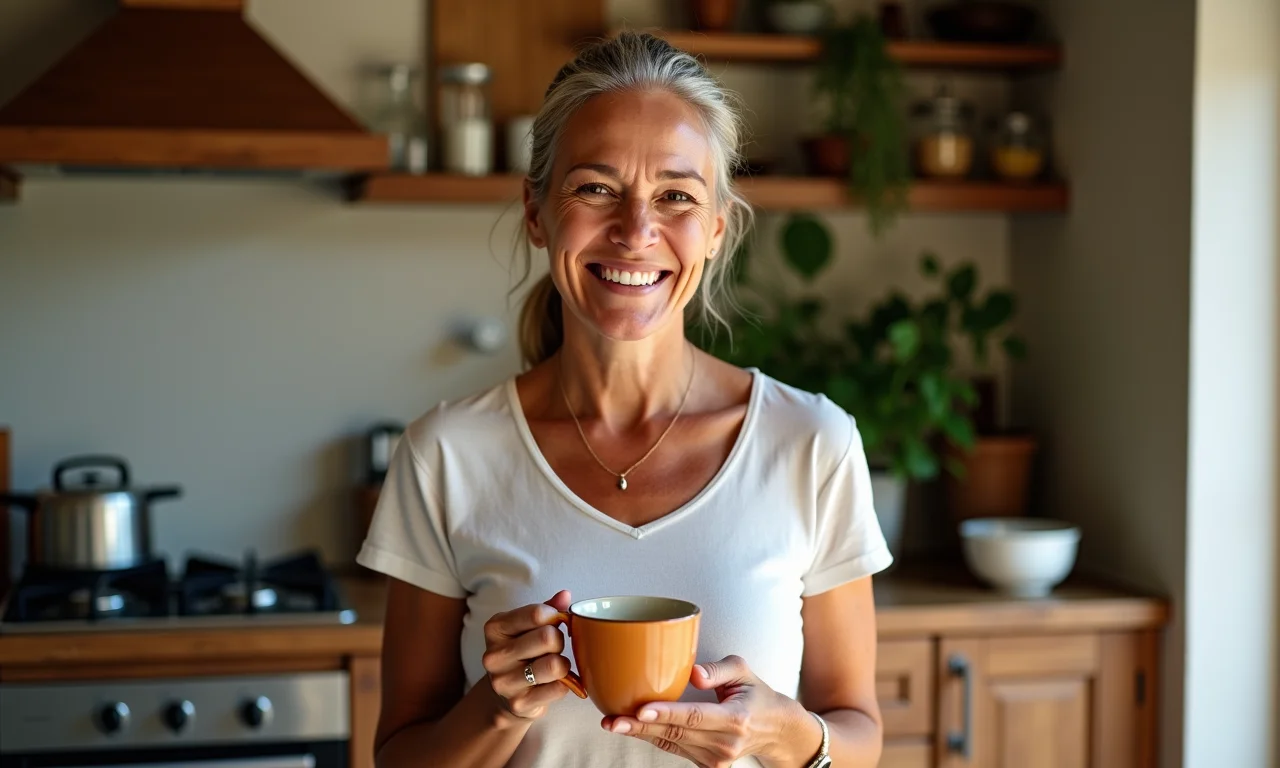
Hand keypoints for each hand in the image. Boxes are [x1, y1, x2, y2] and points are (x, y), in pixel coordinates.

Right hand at [482, 590, 573, 723]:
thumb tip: (565, 595)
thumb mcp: (526, 627)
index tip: (555, 623)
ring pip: (555, 665)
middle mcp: (495, 655)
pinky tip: (554, 682)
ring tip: (555, 665)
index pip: (537, 613)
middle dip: (559, 641)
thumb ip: (546, 609)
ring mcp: (505, 682)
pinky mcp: (519, 703)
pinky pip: (559, 688)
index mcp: (495, 628)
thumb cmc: (521, 653)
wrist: (505, 697)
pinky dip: (565, 684)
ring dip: (563, 664)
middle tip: (554, 648)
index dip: (555, 617)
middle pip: (548, 638)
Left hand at [600, 655, 817, 767]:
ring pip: (671, 744)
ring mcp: (717, 759)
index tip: (641, 709)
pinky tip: (634, 728)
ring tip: (614, 723)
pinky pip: (675, 749)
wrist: (775, 729)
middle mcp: (725, 743)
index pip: (695, 716)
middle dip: (641, 726)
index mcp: (735, 718)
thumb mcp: (743, 671)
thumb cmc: (756, 694)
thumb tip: (692, 673)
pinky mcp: (709, 766)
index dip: (666, 713)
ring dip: (641, 733)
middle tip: (612, 719)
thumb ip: (718, 669)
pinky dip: (654, 738)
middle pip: (676, 733)